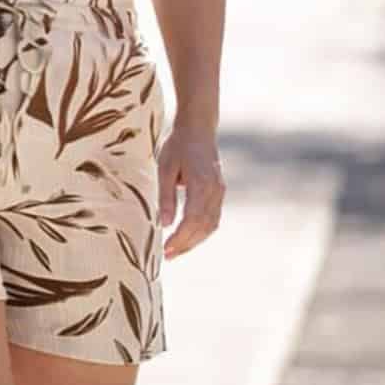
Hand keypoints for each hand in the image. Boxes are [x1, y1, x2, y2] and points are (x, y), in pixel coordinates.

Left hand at [157, 123, 225, 259]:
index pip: (193, 220)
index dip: (180, 238)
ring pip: (211, 225)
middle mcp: (215, 190)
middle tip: (168, 256)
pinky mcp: (219, 191)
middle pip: (204, 227)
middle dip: (186, 244)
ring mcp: (220, 191)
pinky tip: (188, 236)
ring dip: (195, 240)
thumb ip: (166, 196)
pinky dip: (201, 231)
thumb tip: (165, 224)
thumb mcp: (165, 167)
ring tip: (176, 250)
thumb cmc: (178, 145)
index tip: (166, 250)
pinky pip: (213, 217)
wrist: (198, 128)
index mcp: (201, 183)